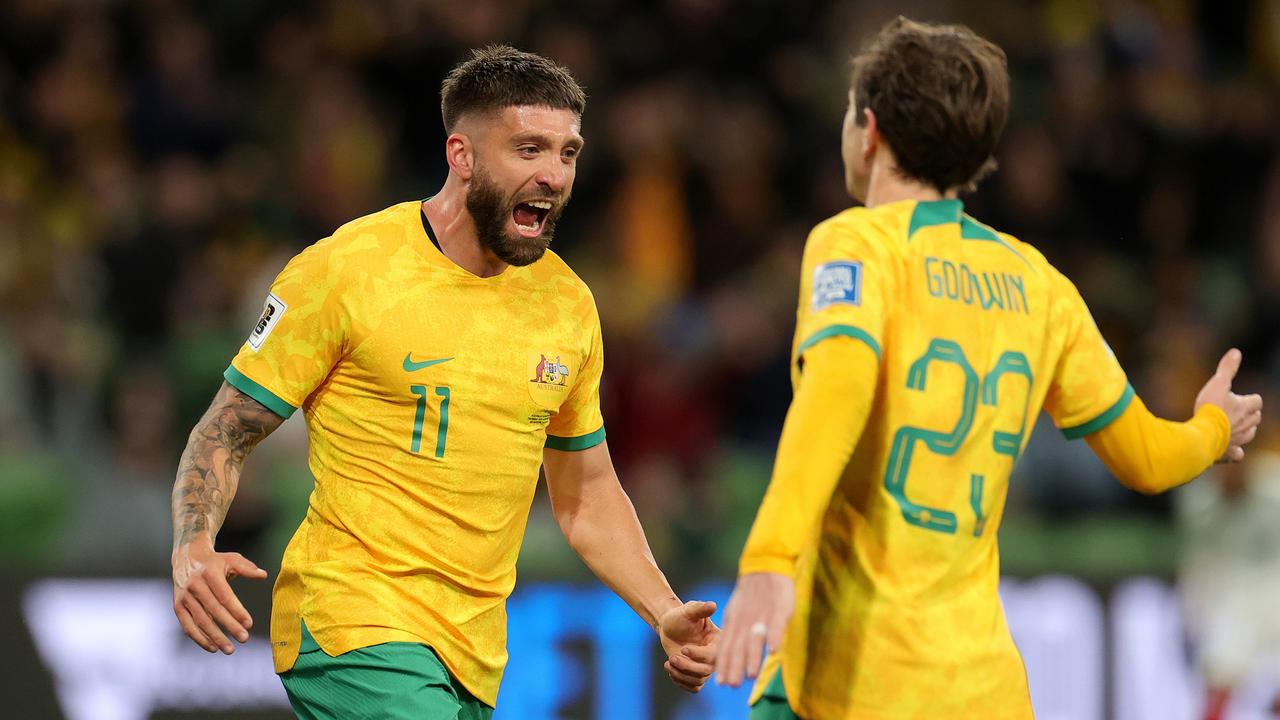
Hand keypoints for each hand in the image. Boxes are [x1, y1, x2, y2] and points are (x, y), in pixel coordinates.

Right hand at [172, 537, 267, 653]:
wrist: (186, 557)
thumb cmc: (214, 562)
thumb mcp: (231, 559)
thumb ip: (247, 568)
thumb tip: (263, 575)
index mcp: (210, 574)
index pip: (225, 596)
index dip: (237, 611)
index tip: (249, 624)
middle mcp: (195, 586)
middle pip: (214, 611)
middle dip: (229, 627)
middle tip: (244, 638)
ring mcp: (185, 597)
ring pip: (200, 621)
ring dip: (215, 637)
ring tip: (230, 649)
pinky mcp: (178, 606)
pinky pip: (188, 626)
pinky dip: (199, 638)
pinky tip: (212, 647)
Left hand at [657, 600, 719, 692]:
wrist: (670, 626)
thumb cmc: (681, 616)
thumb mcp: (689, 611)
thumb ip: (700, 609)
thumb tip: (712, 605)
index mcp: (718, 641)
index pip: (714, 655)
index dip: (699, 655)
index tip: (684, 648)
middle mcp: (715, 656)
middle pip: (706, 671)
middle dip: (687, 666)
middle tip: (672, 657)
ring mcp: (706, 667)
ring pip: (698, 680)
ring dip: (681, 674)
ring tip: (669, 662)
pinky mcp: (697, 675)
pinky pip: (693, 687)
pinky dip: (680, 681)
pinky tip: (670, 668)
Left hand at [716, 572, 793, 687]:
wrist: (765, 566)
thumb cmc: (752, 593)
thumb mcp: (737, 611)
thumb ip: (735, 631)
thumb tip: (728, 652)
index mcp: (734, 622)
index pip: (727, 646)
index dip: (724, 664)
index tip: (720, 683)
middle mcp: (745, 621)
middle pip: (739, 646)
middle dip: (735, 667)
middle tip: (731, 685)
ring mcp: (761, 616)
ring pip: (755, 639)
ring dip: (753, 658)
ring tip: (750, 676)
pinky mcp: (779, 609)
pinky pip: (776, 625)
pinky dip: (774, 637)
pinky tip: (773, 651)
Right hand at [1194, 348, 1263, 462]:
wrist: (1202, 434)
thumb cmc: (1210, 407)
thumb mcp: (1218, 383)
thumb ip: (1227, 368)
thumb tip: (1236, 352)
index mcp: (1246, 407)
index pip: (1257, 400)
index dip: (1250, 398)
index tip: (1241, 397)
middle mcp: (1247, 424)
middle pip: (1256, 418)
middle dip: (1250, 414)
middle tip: (1237, 411)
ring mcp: (1239, 439)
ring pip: (1249, 434)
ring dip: (1245, 430)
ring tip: (1235, 427)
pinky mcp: (1229, 452)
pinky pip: (1237, 454)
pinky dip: (1236, 452)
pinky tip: (1232, 451)